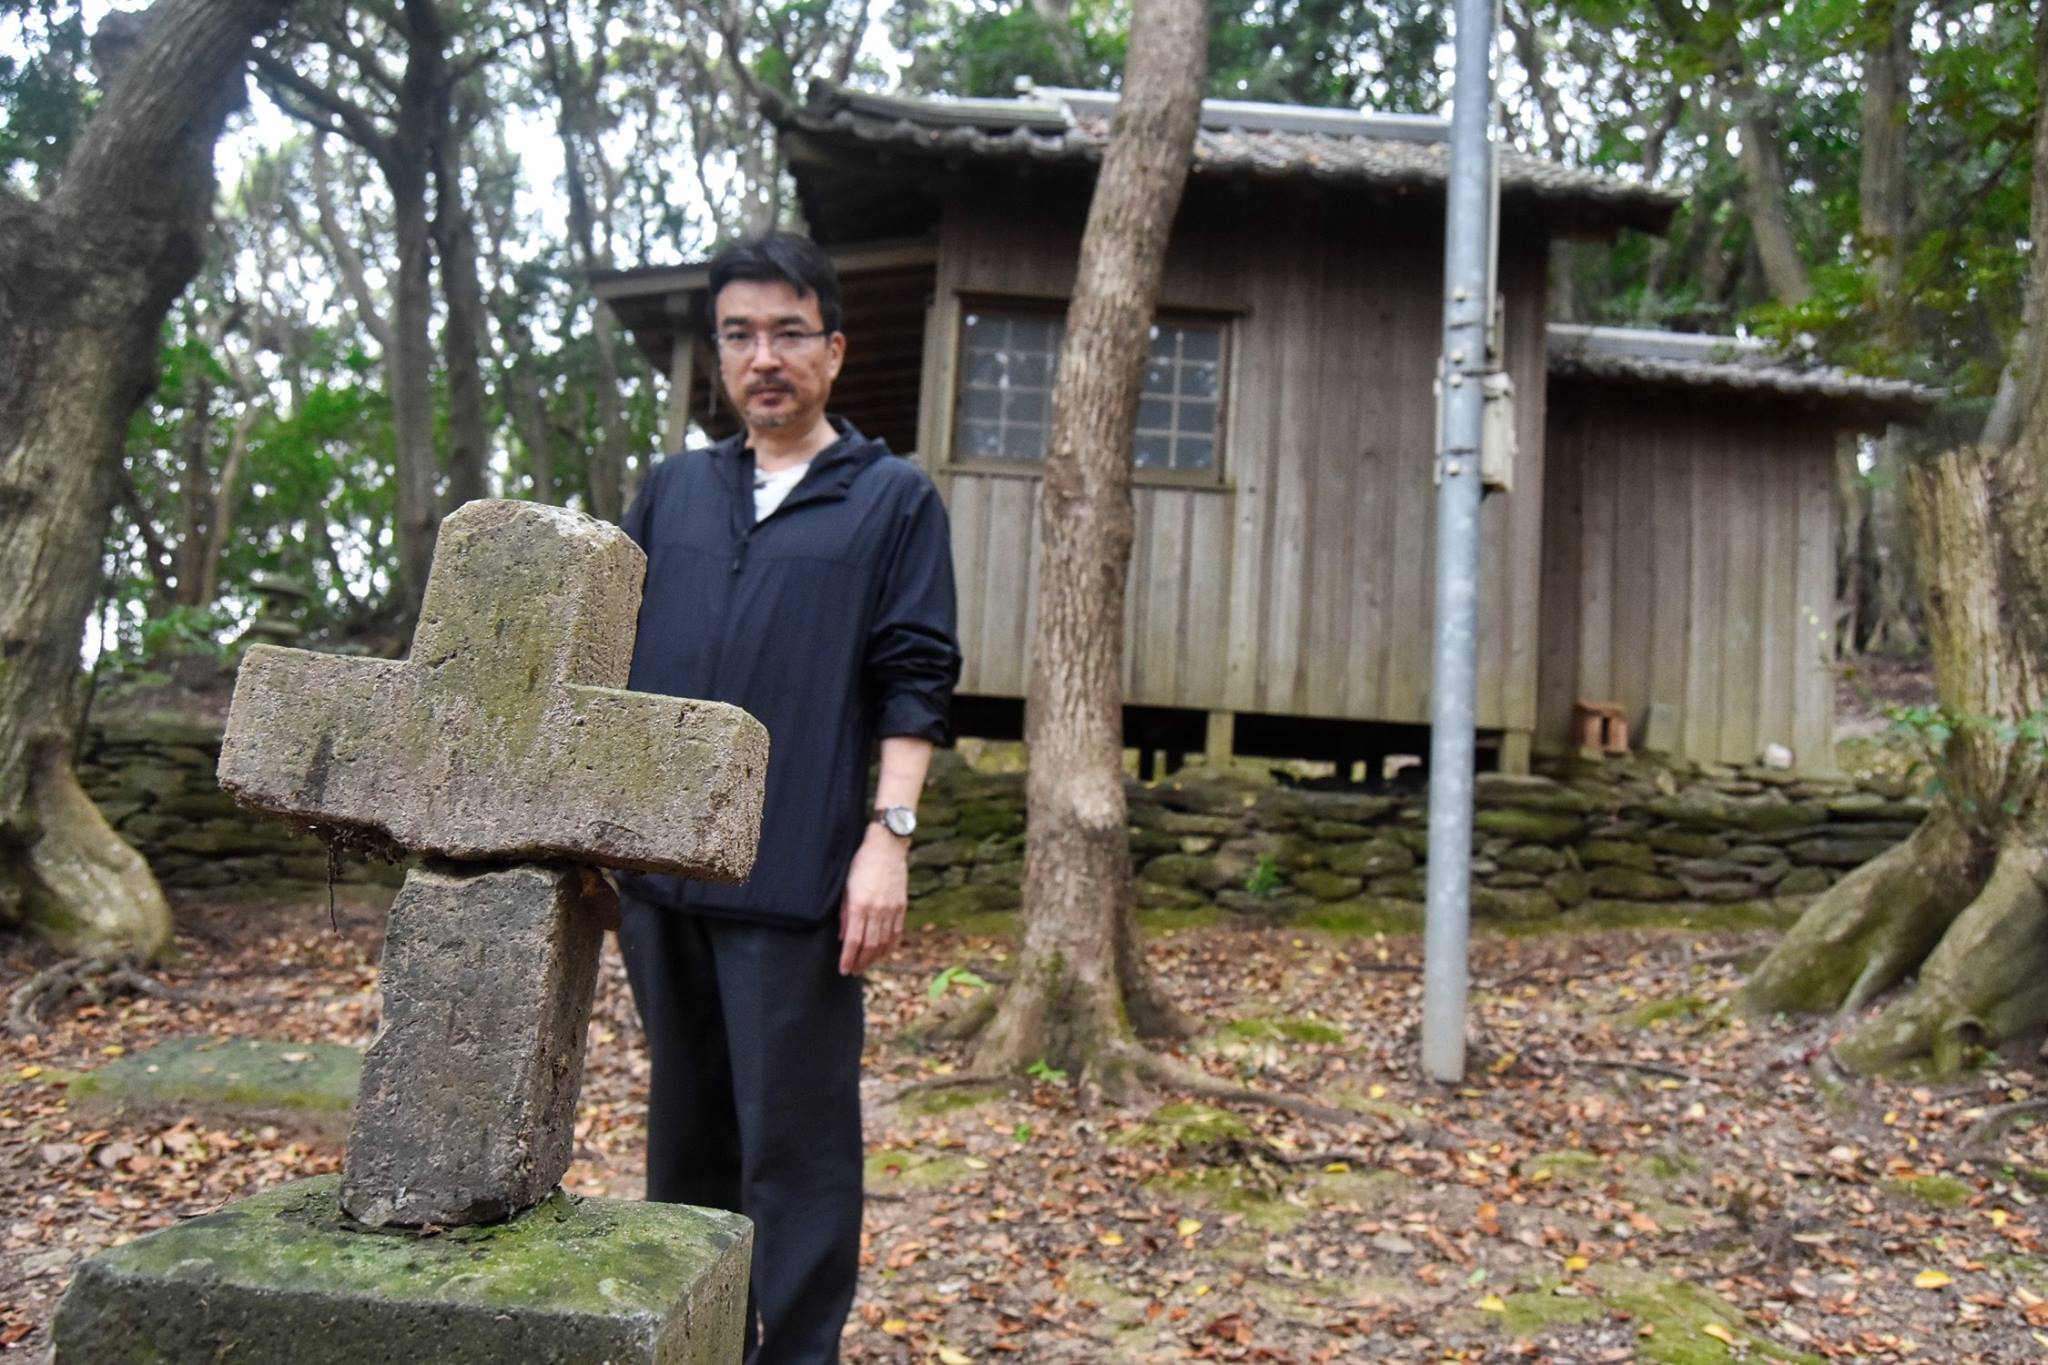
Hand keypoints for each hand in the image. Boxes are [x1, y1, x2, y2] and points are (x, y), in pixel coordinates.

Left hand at [838, 823, 908, 975]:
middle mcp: (876, 910)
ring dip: (875, 958)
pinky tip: (885, 953)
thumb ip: (844, 914)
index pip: (853, 940)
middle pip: (869, 945)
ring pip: (884, 942)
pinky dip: (891, 946)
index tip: (844, 970)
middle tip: (854, 972)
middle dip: (861, 962)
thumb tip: (843, 937)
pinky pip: (897, 932)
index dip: (848, 958)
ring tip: (867, 966)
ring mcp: (891, 909)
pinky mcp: (901, 906)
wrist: (886, 847)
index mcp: (859, 905)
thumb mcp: (845, 887)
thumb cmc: (860, 864)